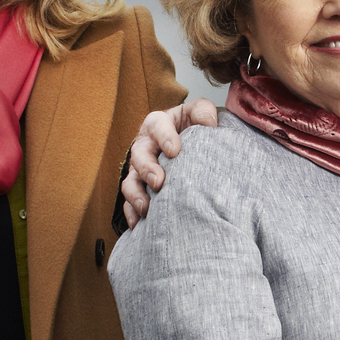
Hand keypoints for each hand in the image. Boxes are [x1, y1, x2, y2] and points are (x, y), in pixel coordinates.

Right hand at [119, 97, 219, 227]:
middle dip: (147, 169)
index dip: (164, 137)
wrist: (187, 142)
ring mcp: (139, 169)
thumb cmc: (190, 126)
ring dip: (136, 195)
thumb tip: (209, 123)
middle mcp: (144, 146)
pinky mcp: (139, 188)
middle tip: (159, 182)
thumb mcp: (197, 113)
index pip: (157, 126)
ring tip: (147, 208)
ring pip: (130, 181)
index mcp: (157, 124)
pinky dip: (133, 214)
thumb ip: (203, 112)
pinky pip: (130, 203)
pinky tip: (140, 226)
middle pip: (139, 156)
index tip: (175, 150)